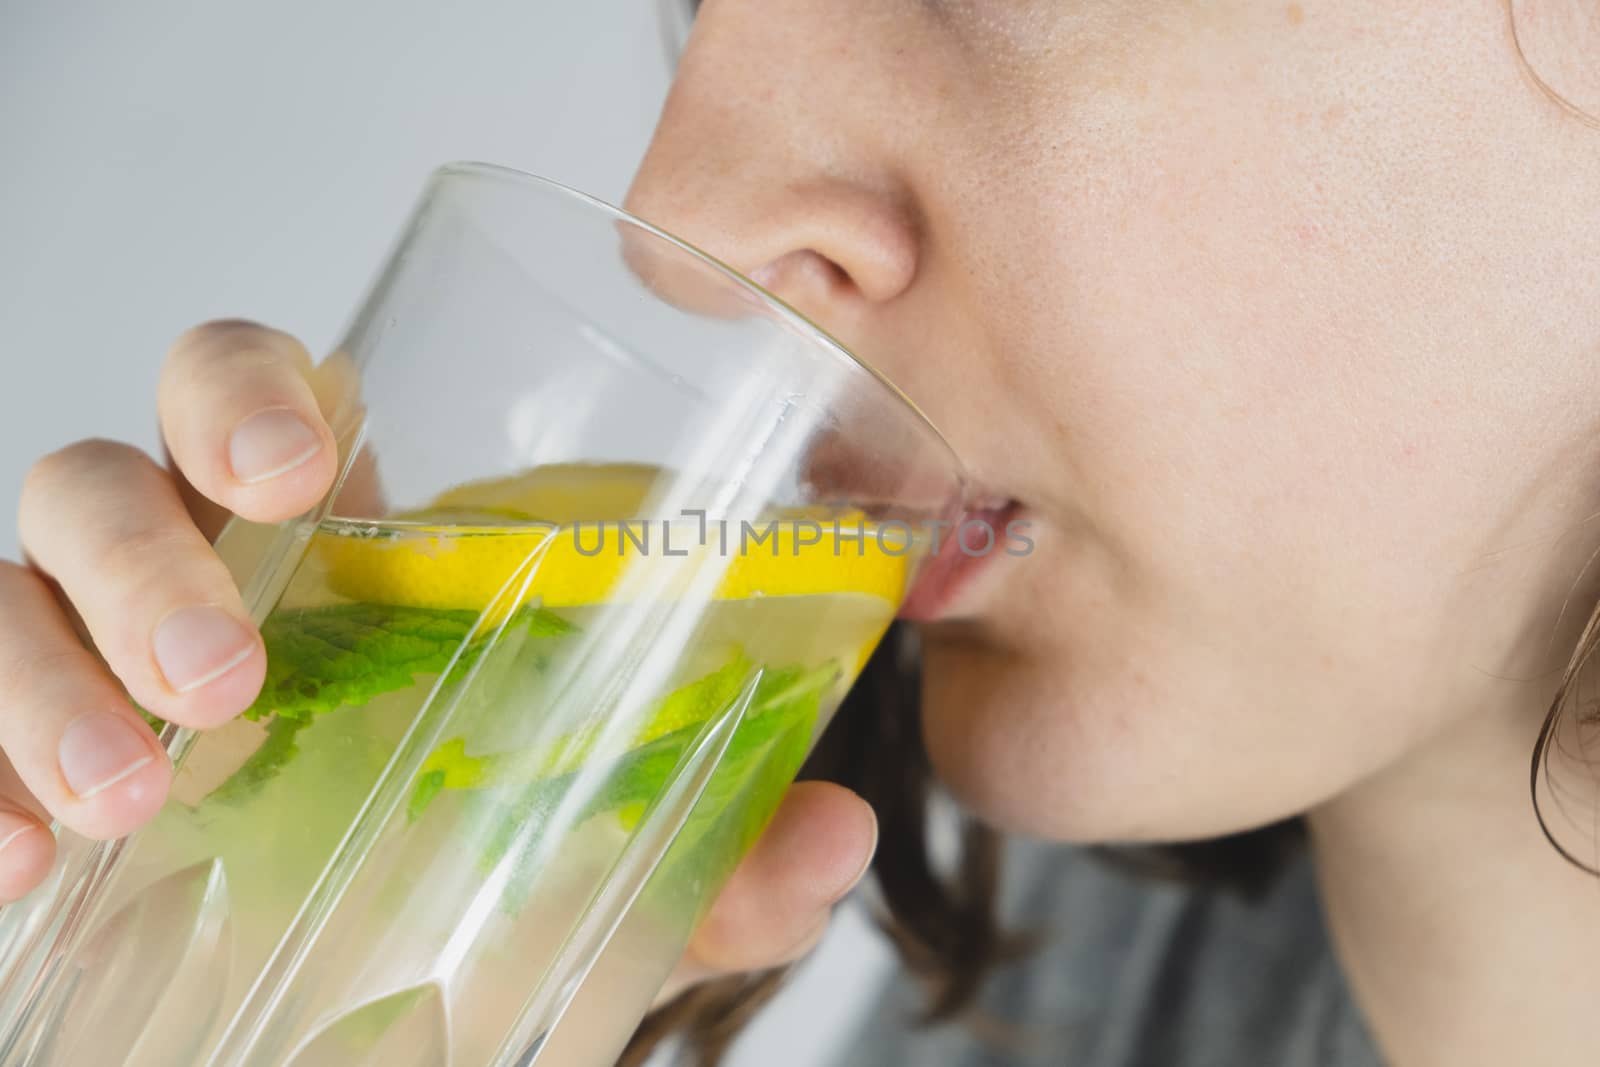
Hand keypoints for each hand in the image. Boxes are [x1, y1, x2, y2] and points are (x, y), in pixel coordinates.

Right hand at [1, 320, 876, 991]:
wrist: (348, 991)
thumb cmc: (461, 851)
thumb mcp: (595, 851)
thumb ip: (714, 844)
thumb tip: (835, 834)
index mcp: (331, 549)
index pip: (255, 394)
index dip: (248, 393)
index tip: (304, 473)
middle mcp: (189, 575)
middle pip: (101, 474)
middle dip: (143, 547)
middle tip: (227, 671)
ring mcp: (86, 663)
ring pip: (3, 590)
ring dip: (41, 675)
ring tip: (136, 791)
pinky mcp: (19, 761)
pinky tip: (20, 861)